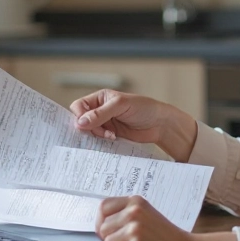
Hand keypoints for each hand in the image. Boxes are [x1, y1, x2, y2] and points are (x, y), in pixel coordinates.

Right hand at [70, 90, 196, 160]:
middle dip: (88, 128)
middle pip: (81, 120)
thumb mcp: (120, 106)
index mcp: (100, 98)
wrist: (159, 124)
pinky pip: (98, 140)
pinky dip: (101, 142)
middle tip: (100, 132)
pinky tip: (112, 139)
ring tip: (111, 135)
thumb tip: (80, 122)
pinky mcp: (110, 136)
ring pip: (89, 132)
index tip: (86, 125)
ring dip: (97, 135)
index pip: (79, 106)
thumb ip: (100, 113)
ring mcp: (105, 124)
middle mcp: (100, 110)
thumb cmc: (143, 108)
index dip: (79, 115)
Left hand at [96, 196, 199, 240]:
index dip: (100, 220)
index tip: (104, 230)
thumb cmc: (163, 235)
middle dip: (110, 238)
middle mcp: (134, 211)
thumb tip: (100, 225)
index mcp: (135, 201)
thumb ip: (125, 213)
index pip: (103, 206)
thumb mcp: (145, 214)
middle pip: (102, 227)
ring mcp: (134, 228)